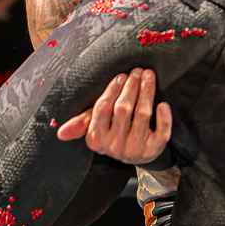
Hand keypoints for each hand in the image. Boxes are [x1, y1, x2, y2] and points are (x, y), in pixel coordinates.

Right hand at [56, 68, 172, 163]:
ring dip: (147, 92)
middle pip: (124, 109)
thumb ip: (81, 124)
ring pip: (143, 115)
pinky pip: (162, 133)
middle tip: (137, 71)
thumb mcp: (95, 128)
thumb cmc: (112, 133)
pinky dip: (164, 118)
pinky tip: (162, 104)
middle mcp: (115, 146)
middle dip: (131, 87)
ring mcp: (135, 149)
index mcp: (96, 139)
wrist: (134, 154)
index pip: (103, 109)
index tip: (121, 76)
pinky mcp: (153, 150)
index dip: (112, 90)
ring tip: (148, 76)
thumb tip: (60, 133)